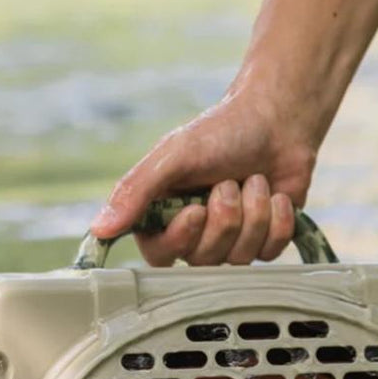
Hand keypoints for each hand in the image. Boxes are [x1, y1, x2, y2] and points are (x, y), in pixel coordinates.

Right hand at [89, 85, 317, 265]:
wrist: (277, 119)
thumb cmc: (221, 132)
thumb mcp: (172, 155)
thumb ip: (135, 192)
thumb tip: (98, 229)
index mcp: (165, 215)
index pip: (160, 255)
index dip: (181, 239)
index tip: (197, 209)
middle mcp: (196, 234)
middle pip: (204, 259)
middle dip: (224, 217)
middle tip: (230, 181)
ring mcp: (232, 240)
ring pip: (241, 257)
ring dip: (254, 212)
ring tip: (255, 180)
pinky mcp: (265, 240)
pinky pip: (271, 251)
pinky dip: (278, 219)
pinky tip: (276, 195)